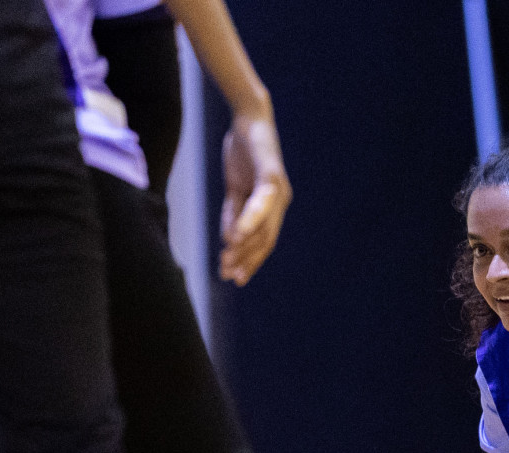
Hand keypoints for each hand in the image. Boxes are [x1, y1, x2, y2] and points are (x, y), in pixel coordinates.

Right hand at [219, 112, 290, 284]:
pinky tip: (237, 234)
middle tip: (228, 275)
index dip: (251, 261)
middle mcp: (280, 201)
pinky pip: (262, 201)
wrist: (249, 119)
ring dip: (245, 244)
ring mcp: (278, 188)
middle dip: (246, 259)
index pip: (264, 242)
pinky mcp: (271, 173)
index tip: (235, 278)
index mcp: (272, 207)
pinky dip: (250, 219)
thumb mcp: (235, 188)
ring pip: (264, 225)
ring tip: (228, 258)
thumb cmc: (243, 153)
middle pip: (266, 239)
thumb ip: (234, 212)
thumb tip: (230, 239)